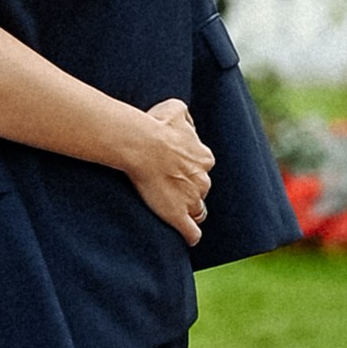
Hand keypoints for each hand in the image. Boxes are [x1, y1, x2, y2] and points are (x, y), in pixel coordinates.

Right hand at [126, 95, 213, 243]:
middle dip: (189, 191)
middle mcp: (202, 180)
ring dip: (189, 211)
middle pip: (200, 190)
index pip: (202, 169)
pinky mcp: (178, 216)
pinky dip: (191, 236)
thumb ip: (185, 116)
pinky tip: (187, 238)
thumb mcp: (175, 109)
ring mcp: (191, 200)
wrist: (143, 144)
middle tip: (168, 188)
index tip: (175, 171)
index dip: (189, 172)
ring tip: (174, 211)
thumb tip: (187, 122)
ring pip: (198, 211)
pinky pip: (192, 233)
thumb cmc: (156, 125)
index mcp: (204, 158)